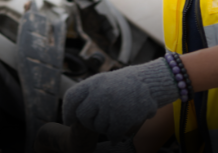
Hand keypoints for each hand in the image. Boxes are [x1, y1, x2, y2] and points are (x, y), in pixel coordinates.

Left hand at [62, 58, 177, 140]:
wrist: (149, 82)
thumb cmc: (125, 84)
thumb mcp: (104, 81)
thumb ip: (89, 94)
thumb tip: (74, 111)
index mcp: (93, 83)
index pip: (71, 98)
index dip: (68, 111)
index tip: (70, 120)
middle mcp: (99, 93)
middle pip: (83, 116)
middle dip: (89, 122)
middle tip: (98, 122)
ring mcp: (110, 106)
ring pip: (98, 127)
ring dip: (106, 127)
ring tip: (116, 119)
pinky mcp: (121, 118)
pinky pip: (112, 134)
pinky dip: (116, 135)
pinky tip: (120, 131)